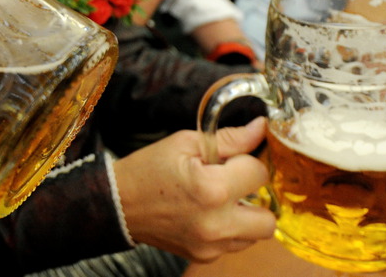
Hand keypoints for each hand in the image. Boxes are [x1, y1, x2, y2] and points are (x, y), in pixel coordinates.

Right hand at [115, 117, 274, 262]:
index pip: (259, 173)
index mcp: (212, 189)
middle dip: (257, 197)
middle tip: (235, 183)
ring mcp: (211, 245)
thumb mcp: (186, 143)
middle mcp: (216, 223)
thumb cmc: (148, 169)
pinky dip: (229, 229)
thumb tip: (261, 129)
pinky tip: (208, 213)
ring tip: (219, 199)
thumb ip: (230, 138)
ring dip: (245, 215)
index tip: (232, 158)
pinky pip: (235, 244)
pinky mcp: (205, 256)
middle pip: (268, 218)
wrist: (118, 203)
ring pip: (255, 235)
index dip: (248, 160)